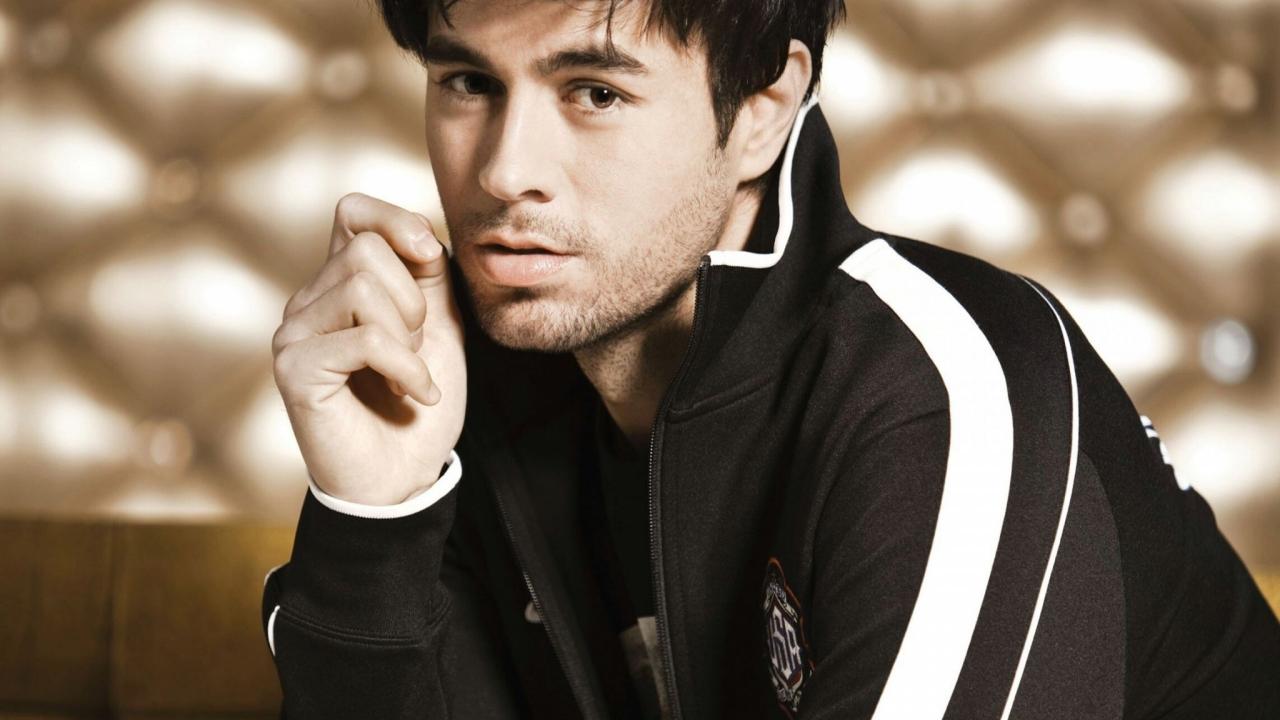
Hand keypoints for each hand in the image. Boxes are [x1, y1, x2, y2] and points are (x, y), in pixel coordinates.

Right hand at [271, 193, 466, 505]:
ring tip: (407, 371)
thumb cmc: (416, 402)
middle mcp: (306, 302)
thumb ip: (429, 275)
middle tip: (416, 346)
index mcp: (338, 284)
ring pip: (359, 286)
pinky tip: (413, 394)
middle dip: (411, 298)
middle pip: (364, 249)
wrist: (403, 477)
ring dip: (406, 334)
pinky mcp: (293, 369)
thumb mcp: (439, 327)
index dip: (396, 221)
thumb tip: (420, 234)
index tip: (430, 259)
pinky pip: (364, 338)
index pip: (353, 211)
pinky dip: (406, 367)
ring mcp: (293, 333)